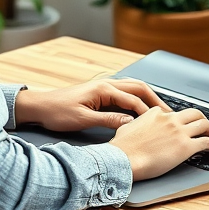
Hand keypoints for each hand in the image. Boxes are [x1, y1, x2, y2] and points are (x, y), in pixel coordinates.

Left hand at [13, 78, 171, 131]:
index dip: (148, 112)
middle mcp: (106, 84)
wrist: (40, 106)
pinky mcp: (101, 92)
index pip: (133, 99)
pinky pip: (126, 92)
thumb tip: (129, 125)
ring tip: (160, 110)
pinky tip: (142, 108)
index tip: (160, 122)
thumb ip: (108, 121)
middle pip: (139, 87)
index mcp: (103, 89)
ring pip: (134, 87)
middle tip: (169, 113)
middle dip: (155, 100)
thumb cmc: (57, 111)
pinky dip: (138, 98)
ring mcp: (104, 86)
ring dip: (148, 97)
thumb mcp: (83, 120)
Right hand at [109, 107, 208, 180]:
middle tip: (208, 128)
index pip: (175, 113)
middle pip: (195, 113)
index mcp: (156, 113)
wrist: (123, 158)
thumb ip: (138, 124)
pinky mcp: (185, 147)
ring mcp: (179, 132)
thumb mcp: (127, 127)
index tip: (185, 128)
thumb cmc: (121, 147)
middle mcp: (170, 119)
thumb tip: (138, 126)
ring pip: (204, 124)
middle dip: (204, 120)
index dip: (182, 121)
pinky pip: (208, 142)